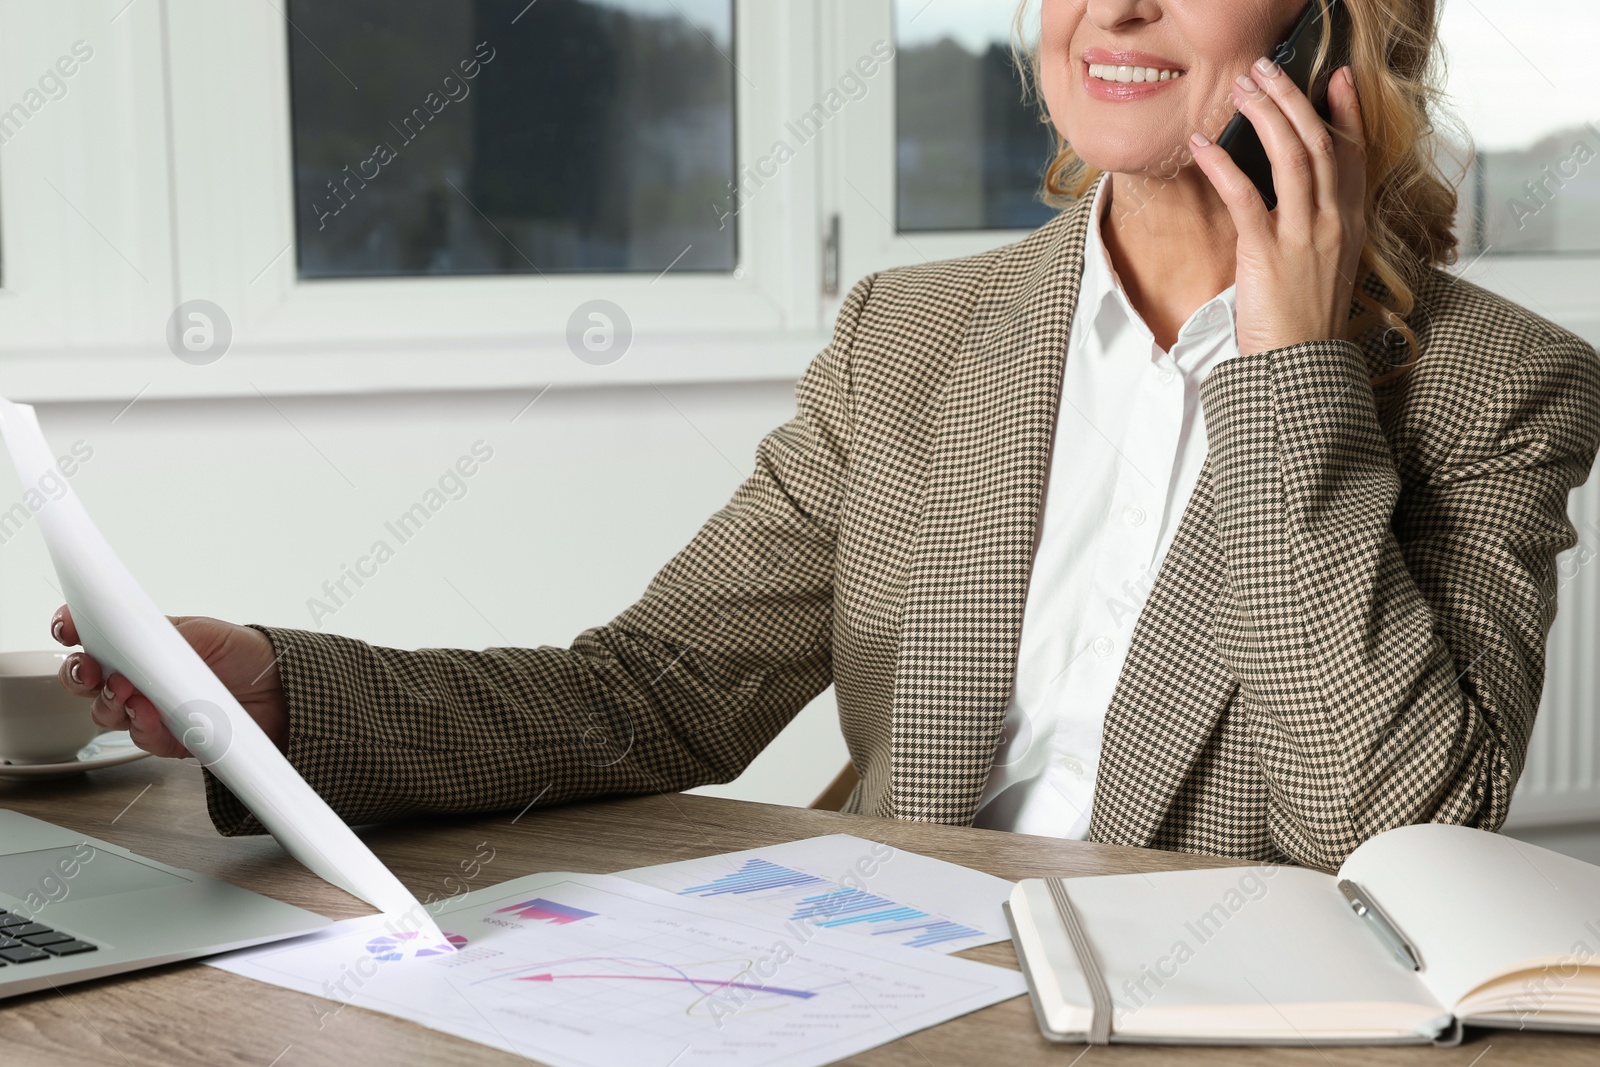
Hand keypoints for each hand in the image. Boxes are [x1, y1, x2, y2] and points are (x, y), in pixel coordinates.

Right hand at [51, 605, 288, 756]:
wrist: (284, 691)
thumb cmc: (244, 654)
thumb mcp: (201, 633)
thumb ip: (159, 636)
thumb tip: (128, 639)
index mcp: (142, 644)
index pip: (94, 637)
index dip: (72, 630)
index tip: (65, 627)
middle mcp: (140, 678)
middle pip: (87, 681)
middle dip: (78, 674)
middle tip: (89, 669)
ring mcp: (152, 710)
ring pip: (107, 713)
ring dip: (110, 702)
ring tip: (129, 692)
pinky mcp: (170, 739)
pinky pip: (142, 738)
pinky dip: (142, 727)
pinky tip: (151, 715)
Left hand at [1190, 58, 1365, 357]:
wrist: (1300, 368)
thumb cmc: (1303, 324)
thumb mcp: (1321, 269)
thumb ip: (1314, 232)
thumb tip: (1289, 206)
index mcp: (1349, 224)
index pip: (1354, 155)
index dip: (1346, 112)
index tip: (1337, 77)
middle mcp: (1334, 222)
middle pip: (1320, 142)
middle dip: (1293, 99)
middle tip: (1265, 70)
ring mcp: (1305, 235)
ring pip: (1293, 156)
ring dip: (1265, 115)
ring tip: (1241, 88)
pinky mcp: (1268, 252)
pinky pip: (1245, 196)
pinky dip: (1223, 165)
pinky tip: (1201, 145)